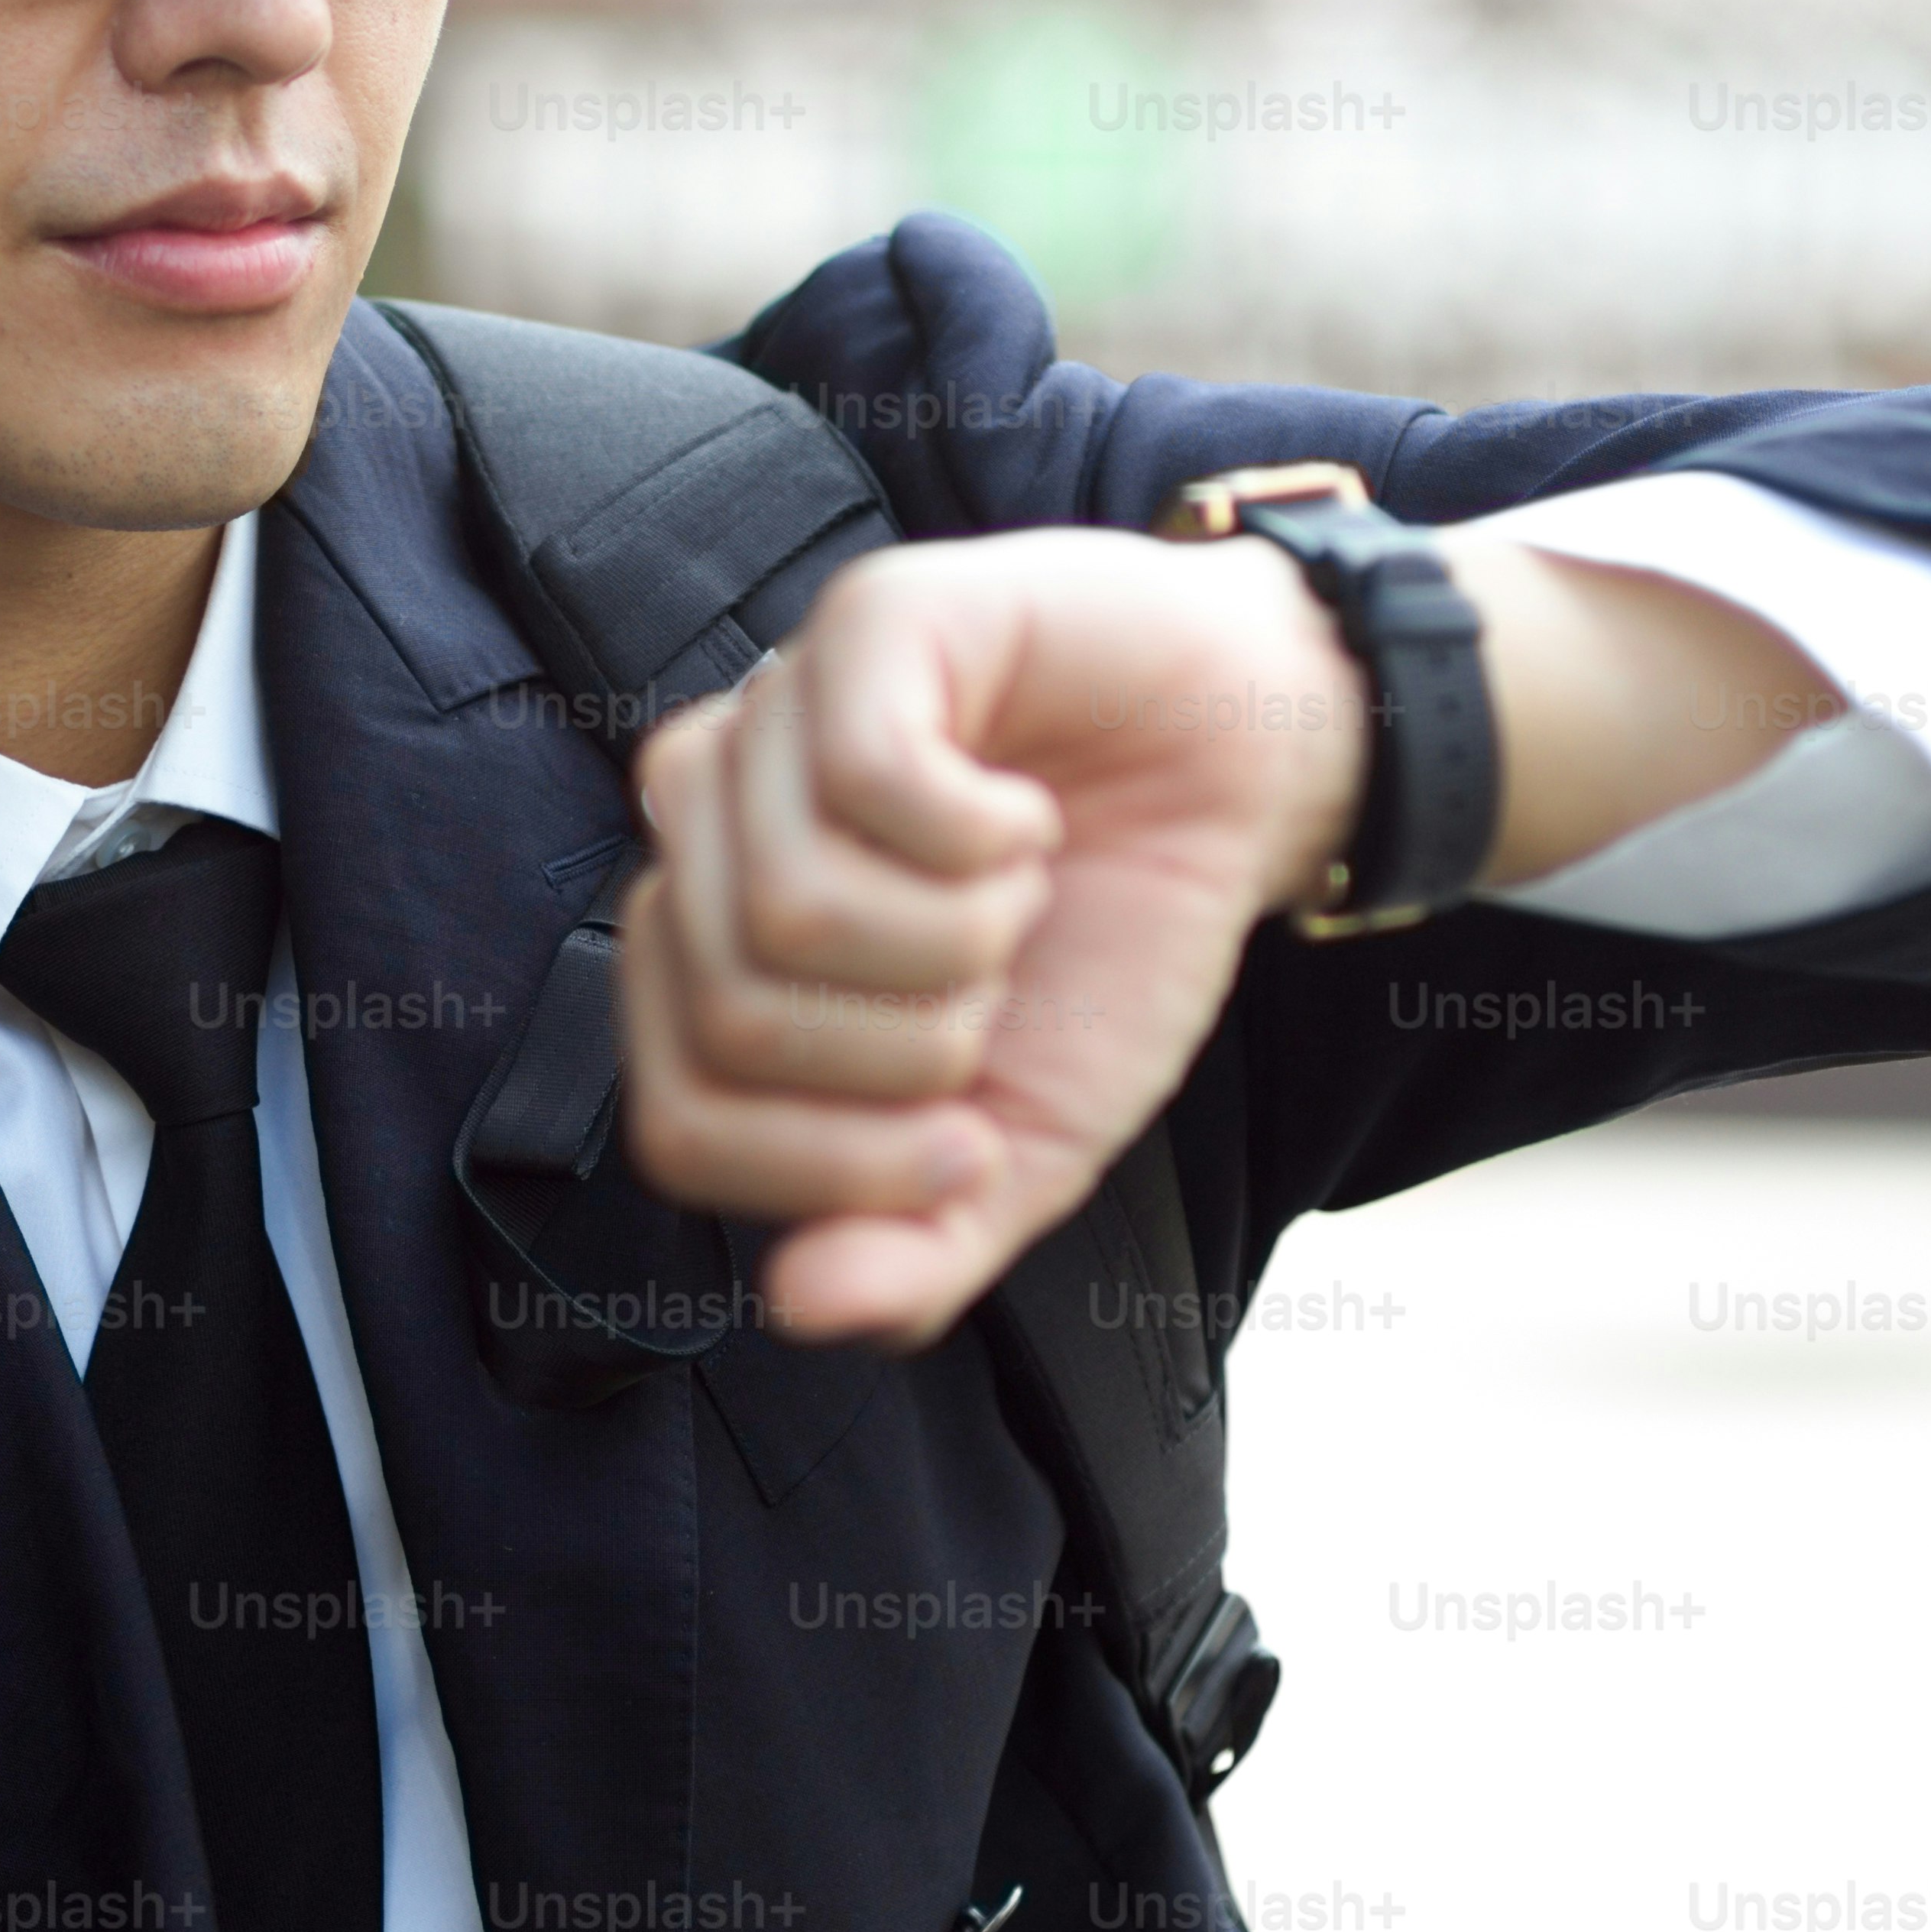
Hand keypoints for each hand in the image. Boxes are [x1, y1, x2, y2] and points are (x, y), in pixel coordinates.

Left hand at [614, 530, 1358, 1348]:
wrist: (1250, 786)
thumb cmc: (1110, 947)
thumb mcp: (1028, 1145)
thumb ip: (916, 1247)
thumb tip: (800, 1305)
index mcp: (712, 959)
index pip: (681, 1126)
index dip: (833, 1171)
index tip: (965, 1138)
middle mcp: (706, 830)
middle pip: (730, 1021)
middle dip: (912, 1049)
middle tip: (997, 984)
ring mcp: (771, 714)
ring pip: (784, 909)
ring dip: (957, 938)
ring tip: (1014, 893)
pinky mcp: (866, 625)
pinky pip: (857, 772)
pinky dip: (982, 835)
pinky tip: (1020, 819)